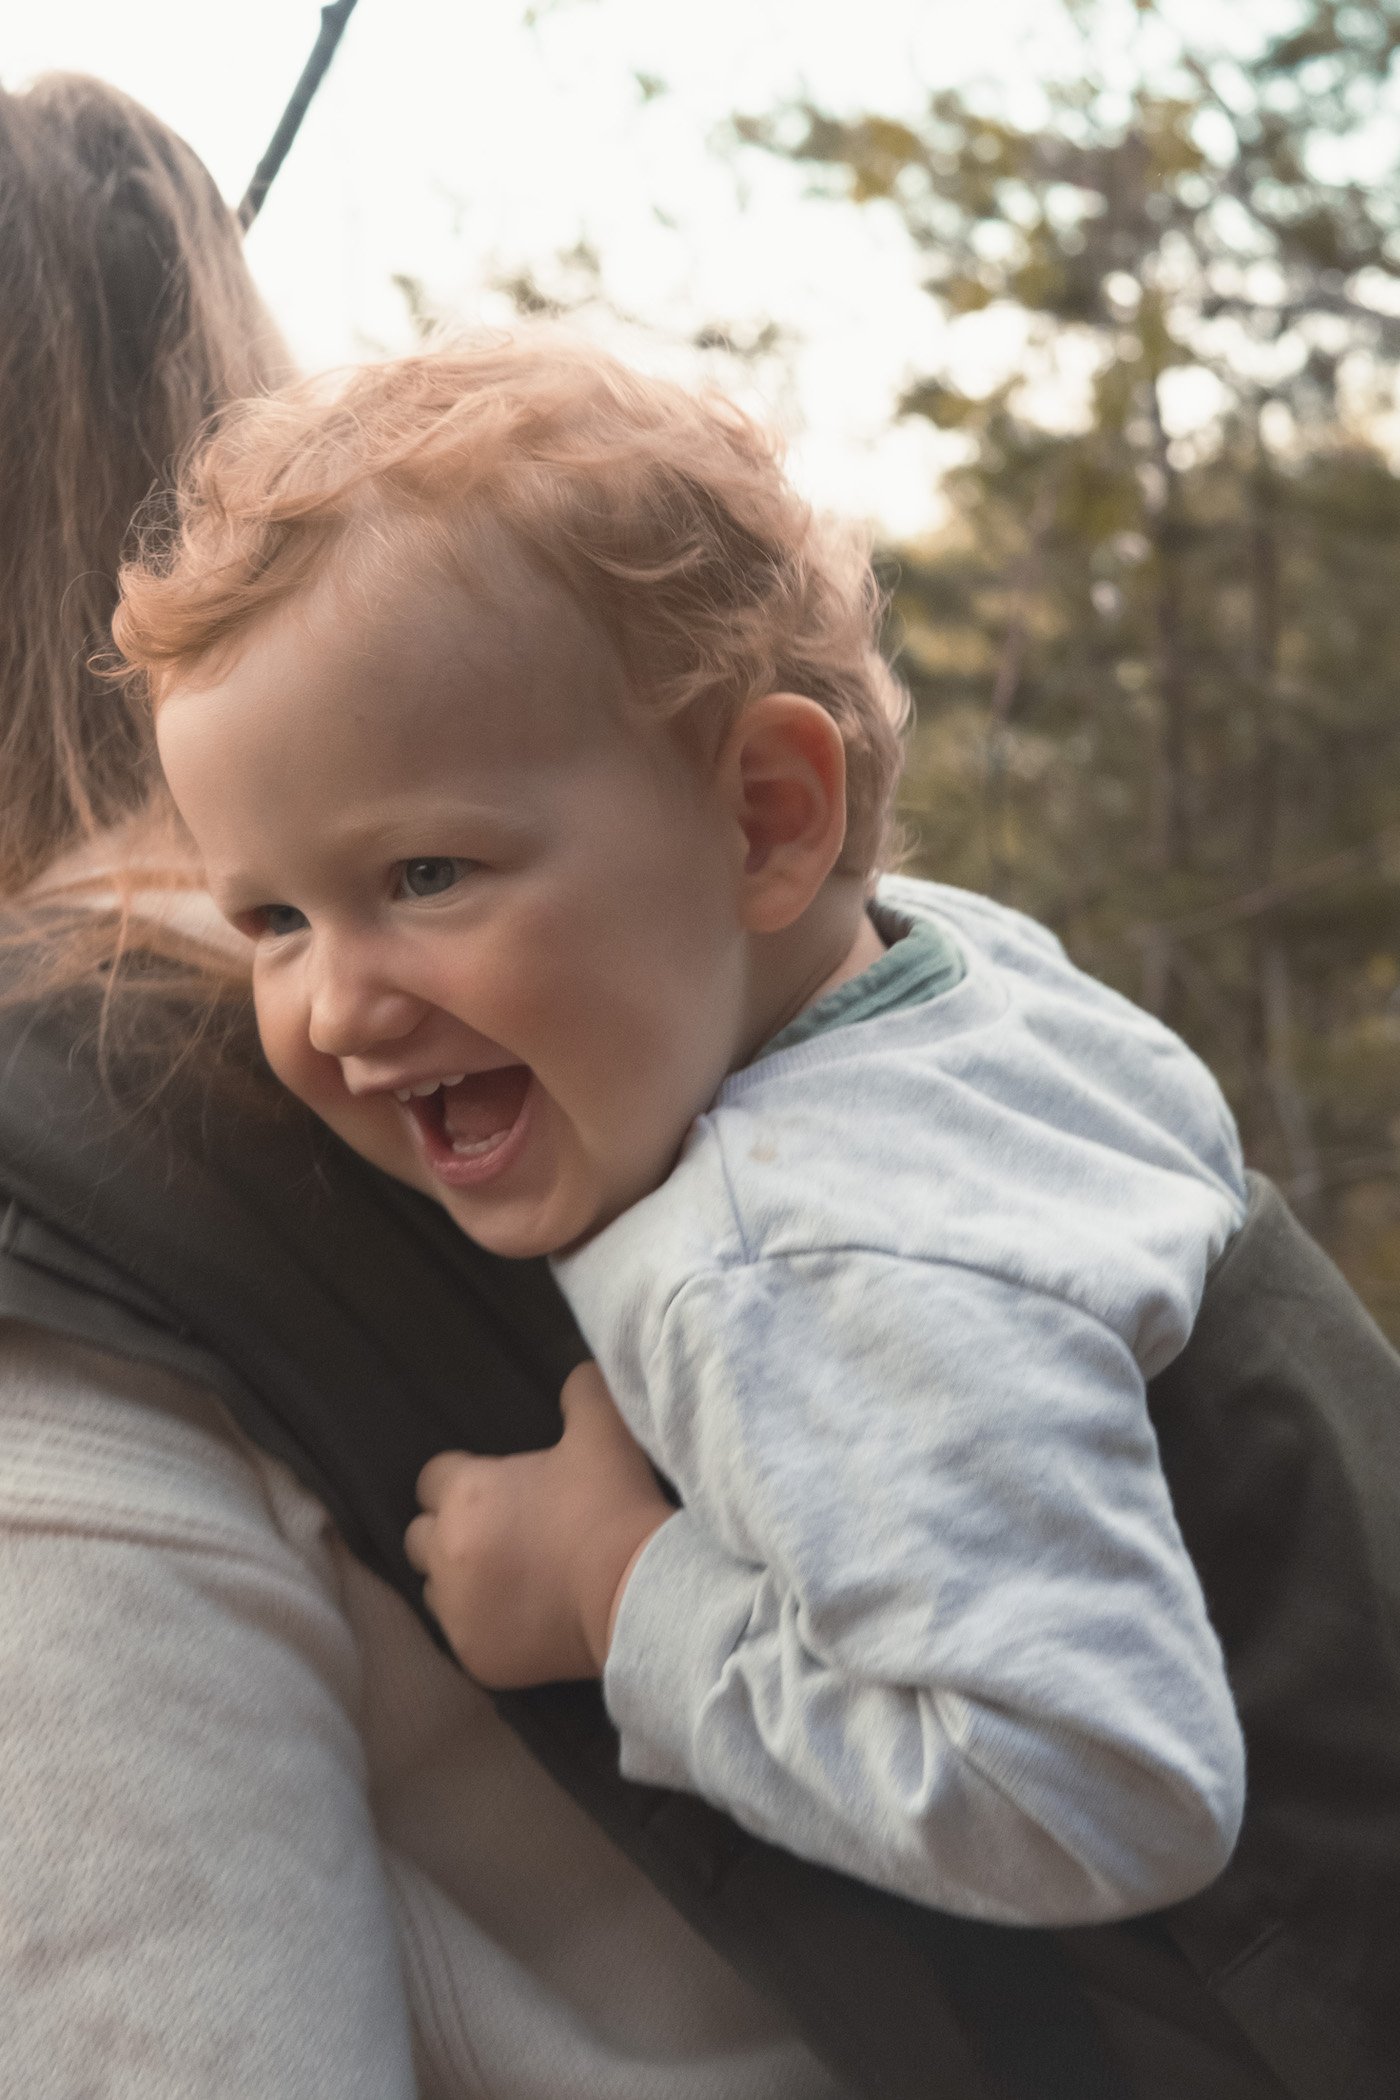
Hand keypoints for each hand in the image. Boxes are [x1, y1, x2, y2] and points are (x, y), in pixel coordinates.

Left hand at [404, 1360, 671, 1687]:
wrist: (640, 1593)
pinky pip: (464, 1635)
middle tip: (501, 1532)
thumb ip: (580, 1392)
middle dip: (450, 1530)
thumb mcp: (603, 1430)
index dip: (462, 1479)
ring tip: (511, 1576)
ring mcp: (457, 1612)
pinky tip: (524, 1615)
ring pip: (437, 1589)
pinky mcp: (475, 1658)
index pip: (431, 1479)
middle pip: (420, 1536)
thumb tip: (573, 1378)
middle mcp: (446, 1553)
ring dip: (462, 1579)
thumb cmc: (614, 1505)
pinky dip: (485, 1625)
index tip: (499, 1488)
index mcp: (465, 1495)